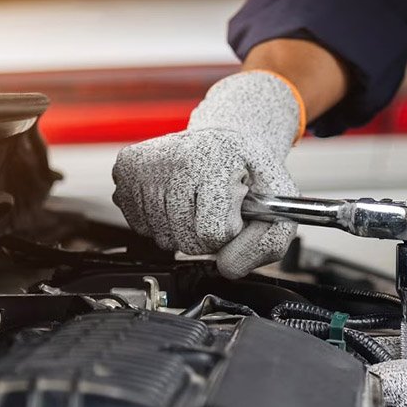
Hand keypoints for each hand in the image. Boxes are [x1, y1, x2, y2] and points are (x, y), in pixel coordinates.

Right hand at [112, 71, 302, 277]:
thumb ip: (267, 244)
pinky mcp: (126, 169)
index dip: (230, 232)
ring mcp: (147, 164)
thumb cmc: (252, 173)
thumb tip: (227, 267)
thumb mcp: (280, 205)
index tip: (237, 210)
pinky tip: (177, 199)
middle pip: (187, 241)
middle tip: (218, 207)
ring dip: (184, 230)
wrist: (227, 140)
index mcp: (217, 162)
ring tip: (199, 201)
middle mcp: (176, 158)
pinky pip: (141, 227)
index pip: (213, 233)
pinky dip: (162, 223)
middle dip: (207, 235)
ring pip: (163, 238)